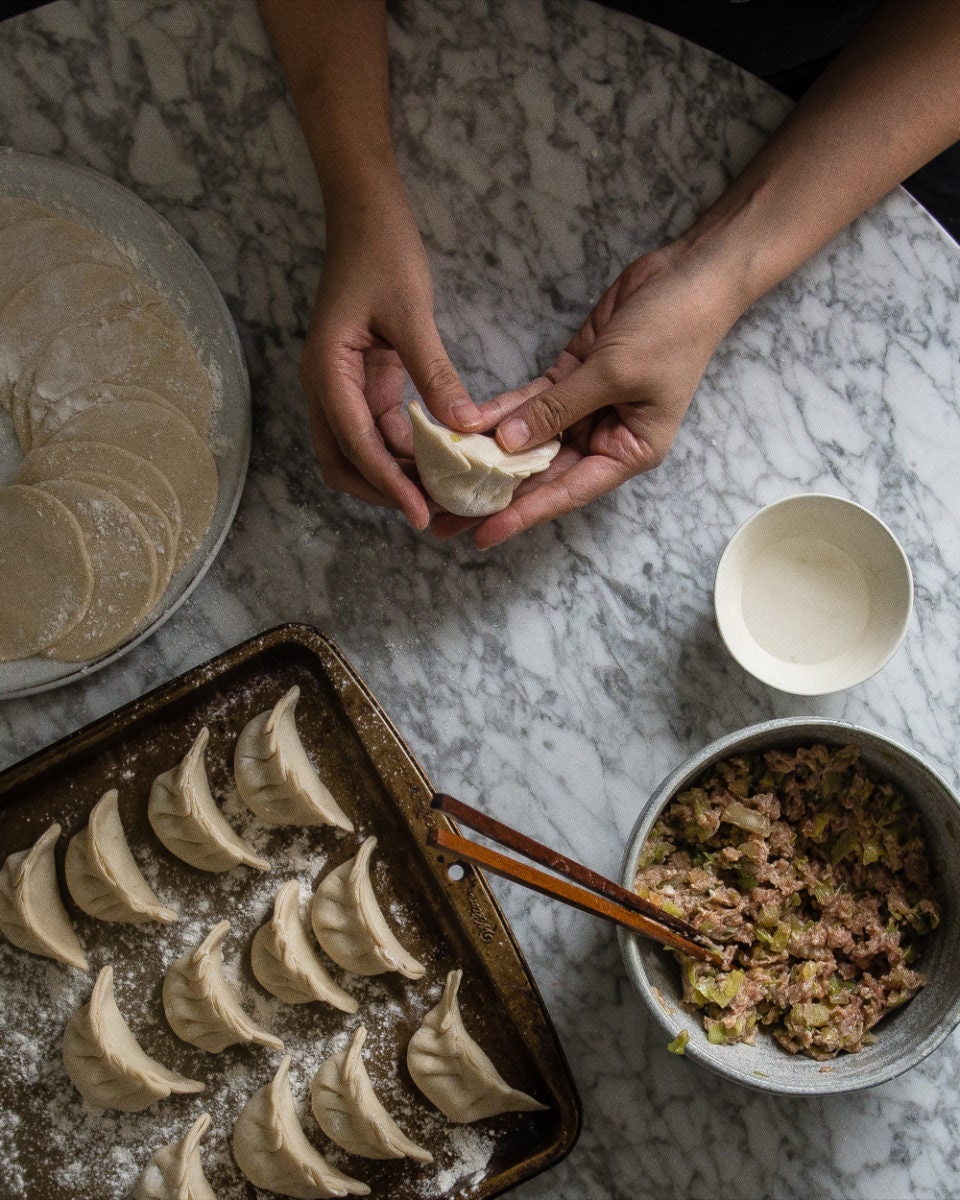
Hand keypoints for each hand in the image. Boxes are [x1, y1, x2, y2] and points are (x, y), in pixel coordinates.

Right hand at [301, 181, 482, 528]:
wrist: (365, 215)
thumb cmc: (382, 254)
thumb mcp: (412, 314)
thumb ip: (435, 373)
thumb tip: (464, 428)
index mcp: (326, 372)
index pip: (356, 445)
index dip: (389, 484)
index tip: (421, 513)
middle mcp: (325, 387)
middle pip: (344, 463)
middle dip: (383, 491)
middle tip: (432, 511)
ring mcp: (341, 386)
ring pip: (360, 451)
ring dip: (395, 474)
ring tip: (441, 491)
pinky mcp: (361, 381)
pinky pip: (378, 429)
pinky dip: (404, 450)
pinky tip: (440, 458)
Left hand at [432, 240, 743, 548]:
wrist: (690, 275)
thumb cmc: (672, 330)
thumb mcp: (613, 374)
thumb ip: (558, 409)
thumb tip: (509, 444)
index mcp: (629, 451)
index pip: (568, 492)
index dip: (524, 515)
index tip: (483, 536)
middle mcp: (606, 437)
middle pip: (543, 475)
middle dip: (497, 494)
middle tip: (447, 517)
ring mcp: (586, 408)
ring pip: (530, 441)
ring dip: (490, 455)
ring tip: (445, 478)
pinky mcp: (570, 377)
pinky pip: (529, 402)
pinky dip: (499, 412)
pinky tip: (465, 424)